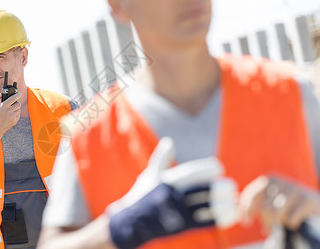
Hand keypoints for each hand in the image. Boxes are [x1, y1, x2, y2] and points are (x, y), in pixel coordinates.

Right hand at [0, 92, 21, 134]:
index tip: (19, 93)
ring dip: (16, 109)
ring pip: (19, 110)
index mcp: (3, 106)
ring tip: (11, 110)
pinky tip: (11, 115)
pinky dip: (16, 114)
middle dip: (17, 102)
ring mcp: (12, 117)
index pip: (13, 98)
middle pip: (18, 104)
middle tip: (14, 103)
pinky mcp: (14, 121)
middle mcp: (8, 111)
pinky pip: (18, 115)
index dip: (17, 95)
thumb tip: (0, 94)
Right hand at [107, 138, 238, 248]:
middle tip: (231, 185)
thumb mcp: (149, 175)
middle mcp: (174, 196)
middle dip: (219, 188)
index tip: (219, 168)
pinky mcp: (182, 226)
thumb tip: (169, 141)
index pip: (191, 173)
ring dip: (224, 204)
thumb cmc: (142, 196)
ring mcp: (178, 212)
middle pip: (202, 191)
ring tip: (235, 200)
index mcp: (167, 181)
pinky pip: (205, 223)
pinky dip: (221, 219)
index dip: (207, 169)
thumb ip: (162, 159)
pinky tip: (232, 214)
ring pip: (206, 208)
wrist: (131, 223)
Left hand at [239, 175, 319, 230]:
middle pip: (264, 208)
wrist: (316, 202)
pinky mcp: (308, 201)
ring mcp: (296, 190)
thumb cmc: (288, 202)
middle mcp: (282, 181)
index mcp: (270, 178)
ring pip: (277, 214)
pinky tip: (293, 221)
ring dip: (277, 223)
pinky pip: (291, 219)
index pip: (252, 194)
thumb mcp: (271, 197)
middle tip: (265, 228)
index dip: (246, 210)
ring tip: (279, 225)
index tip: (245, 222)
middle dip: (264, 221)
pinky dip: (291, 224)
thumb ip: (255, 200)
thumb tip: (236, 207)